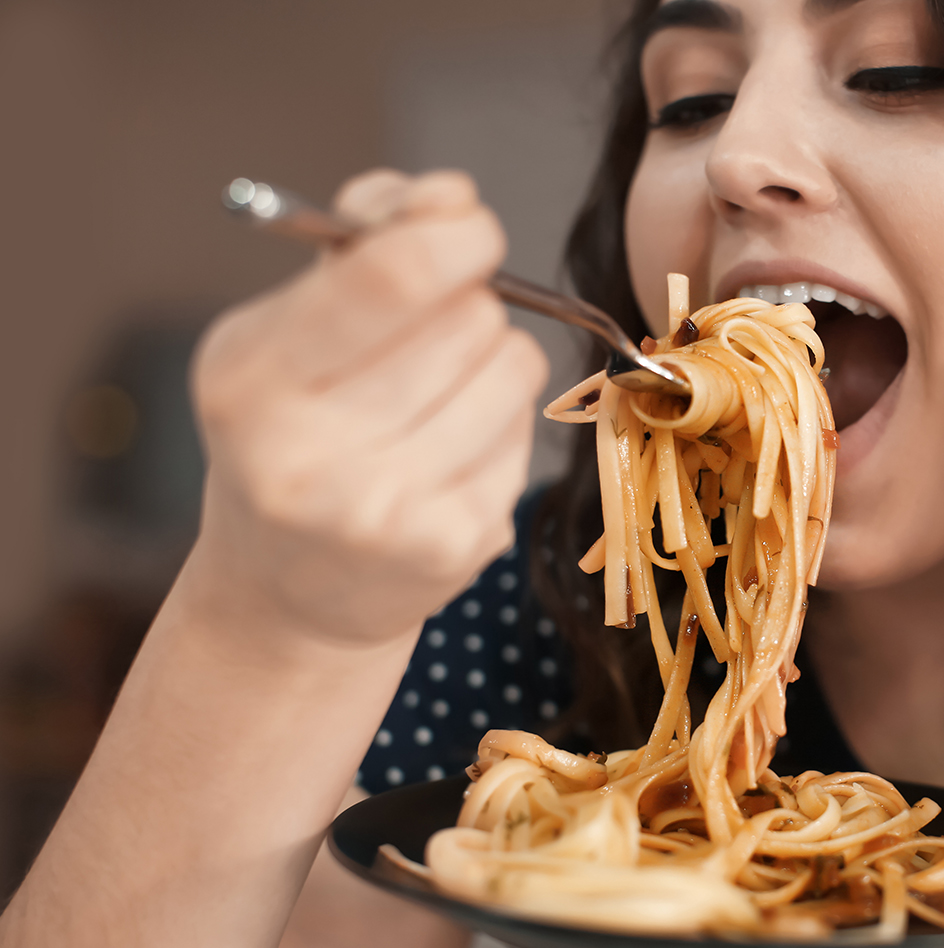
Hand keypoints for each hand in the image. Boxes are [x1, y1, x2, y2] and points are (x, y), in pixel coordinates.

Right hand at [187, 169, 546, 647]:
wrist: (287, 593)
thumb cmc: (293, 433)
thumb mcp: (287, 332)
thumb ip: (362, 248)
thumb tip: (447, 195)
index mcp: (253, 382)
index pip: (390, 278)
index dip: (455, 237)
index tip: (471, 230)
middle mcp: (309, 456)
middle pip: (469, 320)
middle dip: (468, 306)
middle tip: (431, 339)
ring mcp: (385, 512)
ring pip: (512, 370)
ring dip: (493, 365)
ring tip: (437, 401)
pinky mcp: (454, 547)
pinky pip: (527, 434)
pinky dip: (502, 427)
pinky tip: (449, 456)